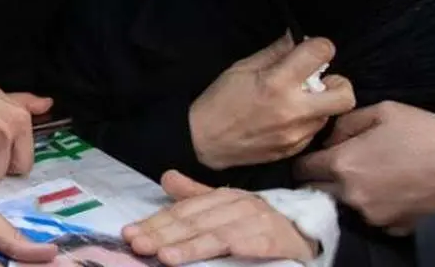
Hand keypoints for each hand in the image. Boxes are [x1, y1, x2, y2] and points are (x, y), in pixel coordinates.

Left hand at [123, 171, 318, 265]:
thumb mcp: (224, 206)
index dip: (154, 222)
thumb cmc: (257, 223)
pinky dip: (235, 248)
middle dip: (162, 235)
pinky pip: (252, 245)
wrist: (304, 233)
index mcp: (220, 198)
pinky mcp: (274, 240)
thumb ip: (194, 195)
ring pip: (216, 235)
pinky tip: (218, 253)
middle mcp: (235, 206)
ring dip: (190, 246)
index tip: (130, 234)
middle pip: (193, 223)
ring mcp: (255, 222)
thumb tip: (166, 178)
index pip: (181, 212)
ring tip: (165, 257)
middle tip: (138, 245)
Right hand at [189, 34, 355, 169]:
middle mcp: (295, 109)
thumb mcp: (242, 67)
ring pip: (331, 114)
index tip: (311, 50)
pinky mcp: (295, 151)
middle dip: (337, 83)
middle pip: (345, 94)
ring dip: (320, 104)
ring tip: (296, 102)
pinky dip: (306, 121)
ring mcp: (298, 134)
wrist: (203, 142)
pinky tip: (285, 119)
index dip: (320, 46)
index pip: (320, 53)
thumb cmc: (219, 99)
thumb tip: (297, 39)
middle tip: (319, 82)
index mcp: (278, 82)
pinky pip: (314, 131)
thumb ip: (274, 53)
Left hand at [294, 102, 434, 234]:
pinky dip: (374, 204)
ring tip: (372, 174)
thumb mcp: (385, 111)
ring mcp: (373, 216)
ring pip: (343, 204)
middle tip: (338, 164)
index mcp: (344, 164)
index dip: (306, 159)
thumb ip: (347, 122)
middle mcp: (352, 195)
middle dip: (321, 178)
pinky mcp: (393, 228)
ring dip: (347, 192)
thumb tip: (330, 137)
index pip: (302, 169)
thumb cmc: (429, 136)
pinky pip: (371, 216)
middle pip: (317, 190)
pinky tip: (391, 188)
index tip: (316, 154)